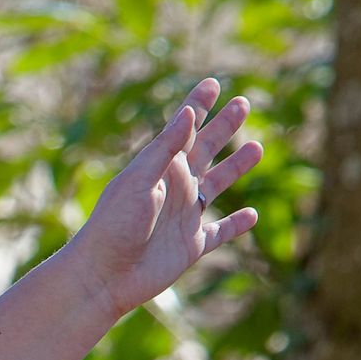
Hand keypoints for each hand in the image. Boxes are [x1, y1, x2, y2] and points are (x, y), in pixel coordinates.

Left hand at [67, 79, 261, 319]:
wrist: (104, 276)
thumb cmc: (114, 225)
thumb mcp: (140, 181)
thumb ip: (165, 148)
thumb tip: (189, 114)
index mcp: (160, 167)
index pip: (184, 128)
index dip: (198, 105)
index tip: (213, 83)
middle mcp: (174, 187)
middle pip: (205, 150)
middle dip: (224, 127)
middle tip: (243, 103)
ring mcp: (184, 217)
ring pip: (217, 185)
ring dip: (236, 168)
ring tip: (257, 148)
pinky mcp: (191, 246)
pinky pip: (220, 232)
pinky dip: (236, 225)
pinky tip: (252, 215)